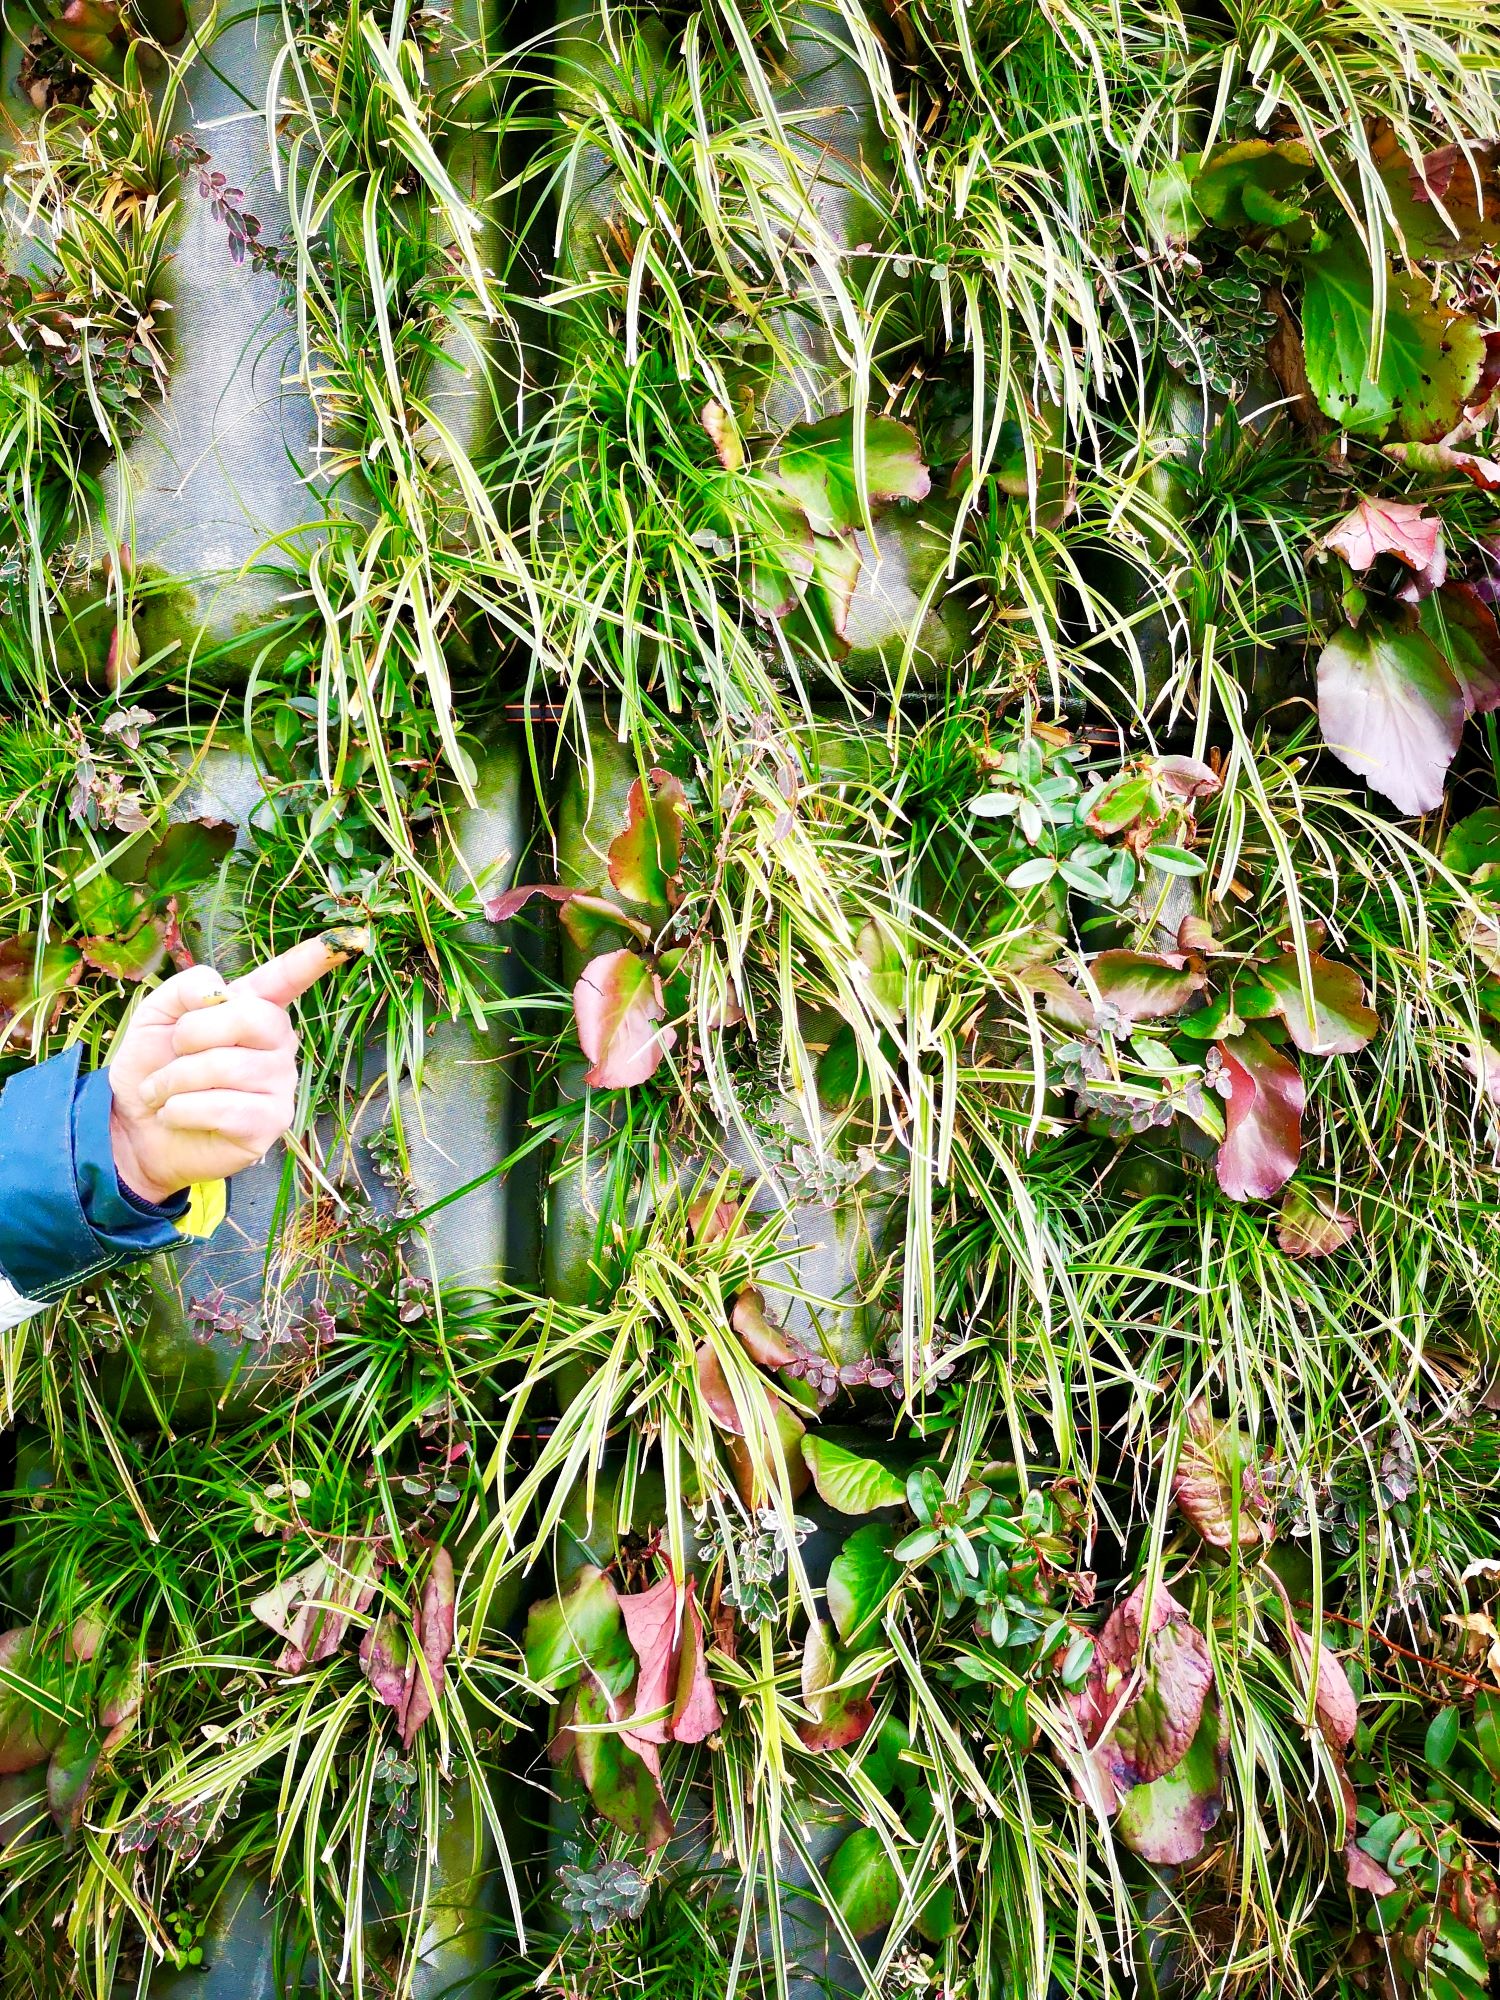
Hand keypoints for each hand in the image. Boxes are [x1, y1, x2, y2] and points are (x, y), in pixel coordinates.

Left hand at [107, 938, 352, 1206]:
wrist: (135, 1128)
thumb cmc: (153, 1067)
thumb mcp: (156, 1014)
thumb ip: (185, 988)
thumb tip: (218, 992)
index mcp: (253, 1009)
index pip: (287, 978)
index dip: (313, 959)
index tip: (349, 938)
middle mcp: (277, 1043)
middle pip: (251, 1018)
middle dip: (193, 1034)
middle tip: (171, 1056)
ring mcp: (280, 1084)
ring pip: (228, 1066)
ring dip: (175, 1080)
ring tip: (162, 1093)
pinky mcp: (270, 1124)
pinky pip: (225, 1108)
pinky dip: (182, 1110)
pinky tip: (175, 1115)